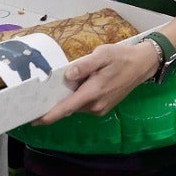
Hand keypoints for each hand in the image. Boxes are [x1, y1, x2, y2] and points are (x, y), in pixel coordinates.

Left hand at [31, 39, 161, 123]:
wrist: (142, 64)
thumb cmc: (121, 57)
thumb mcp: (102, 55)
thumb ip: (84, 65)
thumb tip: (67, 75)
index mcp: (93, 93)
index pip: (66, 108)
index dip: (48, 115)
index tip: (33, 120)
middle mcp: (95, 106)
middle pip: (69, 107)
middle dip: (56, 102)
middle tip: (42, 92)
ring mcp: (100, 108)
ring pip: (76, 105)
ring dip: (69, 97)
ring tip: (65, 82)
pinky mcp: (103, 107)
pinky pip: (84, 104)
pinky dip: (78, 97)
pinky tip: (80, 85)